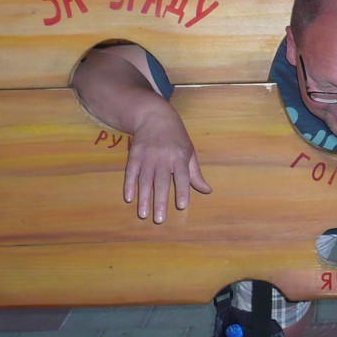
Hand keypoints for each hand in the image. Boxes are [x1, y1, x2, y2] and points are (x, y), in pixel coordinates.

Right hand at [124, 106, 210, 223]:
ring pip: (145, 180)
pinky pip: (131, 172)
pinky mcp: (134, 155)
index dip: (183, 190)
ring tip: (143, 214)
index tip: (182, 205)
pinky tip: (129, 198)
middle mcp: (164, 157)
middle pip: (162, 182)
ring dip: (144, 198)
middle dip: (160, 201)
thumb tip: (207, 191)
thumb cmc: (177, 138)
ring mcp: (148, 156)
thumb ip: (196, 173)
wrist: (155, 116)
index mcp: (180, 157)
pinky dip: (129, 185)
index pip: (182, 176)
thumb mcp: (189, 151)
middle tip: (159, 220)